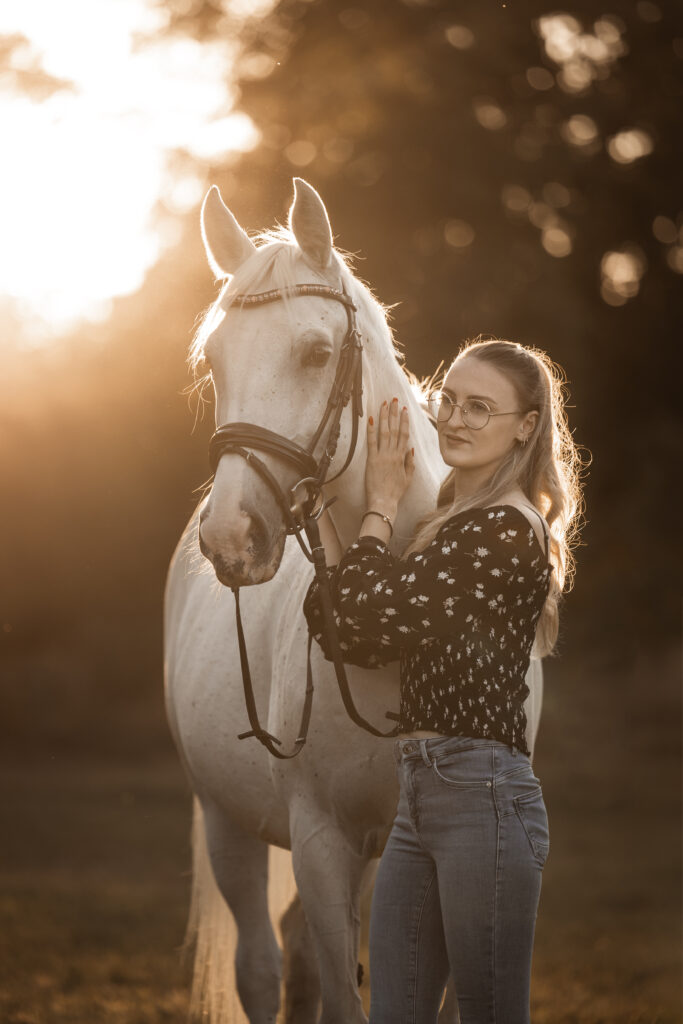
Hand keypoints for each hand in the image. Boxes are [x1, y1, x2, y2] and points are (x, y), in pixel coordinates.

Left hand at [364, 398, 414, 518]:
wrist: (384, 502)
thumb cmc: (395, 492)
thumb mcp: (408, 478)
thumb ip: (410, 463)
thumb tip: (411, 448)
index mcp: (402, 457)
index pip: (404, 434)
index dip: (404, 420)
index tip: (404, 409)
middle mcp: (393, 454)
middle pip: (395, 429)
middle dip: (395, 413)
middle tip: (394, 399)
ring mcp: (382, 456)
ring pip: (385, 432)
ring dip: (384, 417)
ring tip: (384, 404)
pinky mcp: (372, 460)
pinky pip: (371, 442)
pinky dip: (371, 430)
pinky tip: (370, 418)